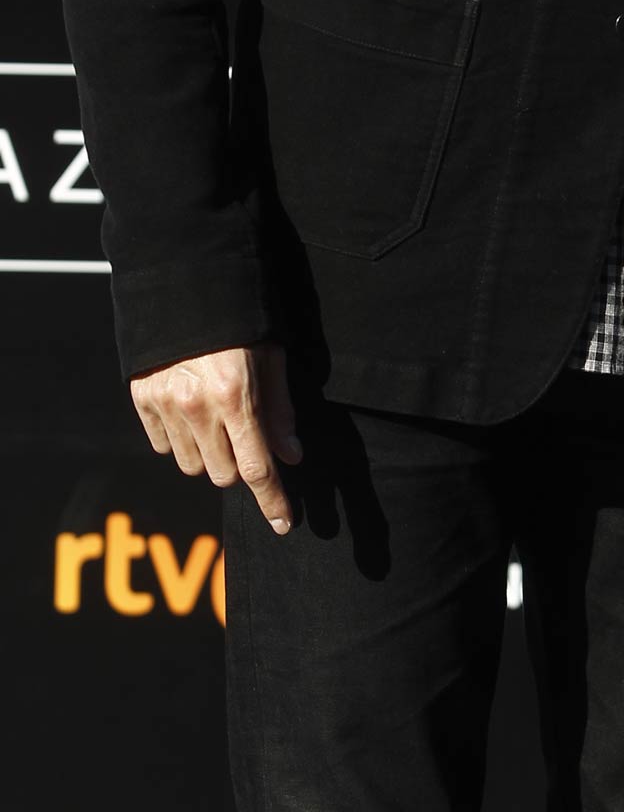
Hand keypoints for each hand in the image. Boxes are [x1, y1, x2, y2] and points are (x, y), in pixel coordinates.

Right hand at [130, 342, 302, 533]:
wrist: (186, 287)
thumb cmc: (239, 323)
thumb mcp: (271, 358)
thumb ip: (280, 411)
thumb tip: (291, 456)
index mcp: (236, 396)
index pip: (257, 467)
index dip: (272, 500)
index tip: (282, 524)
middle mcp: (198, 406)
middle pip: (223, 475)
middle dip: (240, 467)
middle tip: (244, 438)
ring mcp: (165, 405)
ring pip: (192, 466)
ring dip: (209, 455)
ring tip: (216, 418)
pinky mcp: (143, 399)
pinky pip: (164, 447)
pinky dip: (180, 439)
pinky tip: (189, 410)